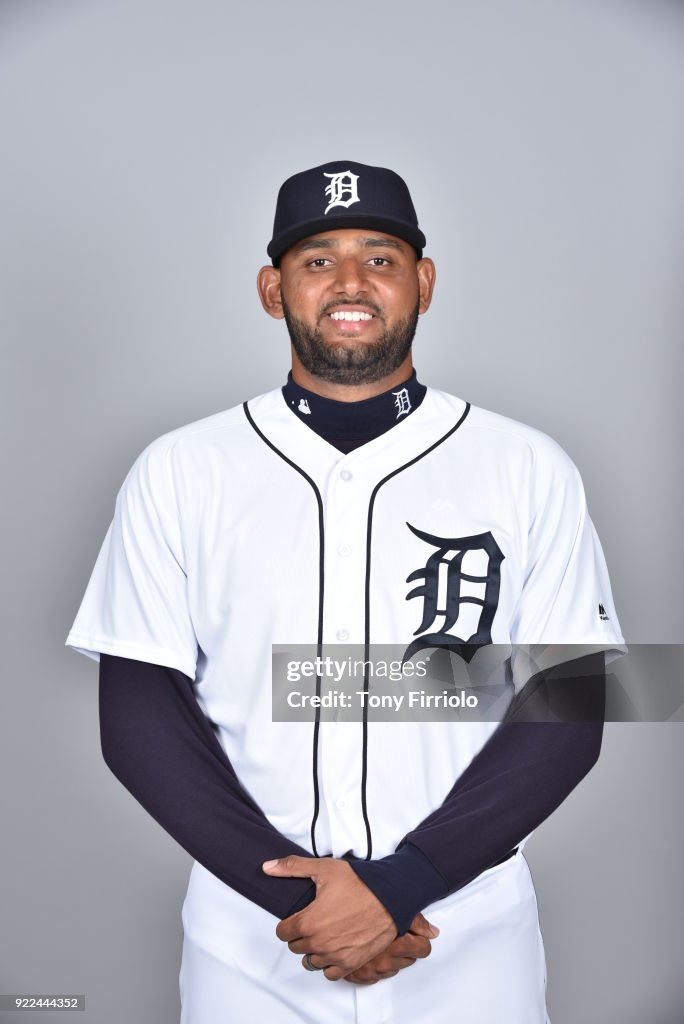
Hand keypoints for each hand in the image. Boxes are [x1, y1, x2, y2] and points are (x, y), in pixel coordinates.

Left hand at [263, 854, 397, 980]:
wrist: (390, 896)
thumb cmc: (360, 883)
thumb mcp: (324, 868)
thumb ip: (292, 867)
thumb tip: (267, 867)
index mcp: (308, 923)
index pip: (282, 932)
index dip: (288, 923)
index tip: (299, 917)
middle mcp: (319, 944)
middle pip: (296, 947)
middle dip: (301, 935)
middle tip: (314, 921)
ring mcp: (335, 956)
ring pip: (311, 962)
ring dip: (314, 950)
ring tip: (325, 934)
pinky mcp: (351, 964)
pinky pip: (330, 974)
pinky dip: (330, 964)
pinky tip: (335, 949)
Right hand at [343, 912, 437, 985]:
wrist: (327, 923)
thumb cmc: (356, 908)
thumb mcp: (390, 905)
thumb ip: (415, 919)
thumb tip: (433, 932)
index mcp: (396, 944)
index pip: (423, 949)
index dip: (420, 938)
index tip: (414, 932)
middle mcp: (385, 960)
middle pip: (409, 959)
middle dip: (404, 946)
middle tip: (393, 932)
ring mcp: (370, 970)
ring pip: (392, 968)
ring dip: (388, 955)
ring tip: (380, 938)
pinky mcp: (356, 975)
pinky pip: (373, 975)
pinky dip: (372, 964)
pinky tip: (368, 949)